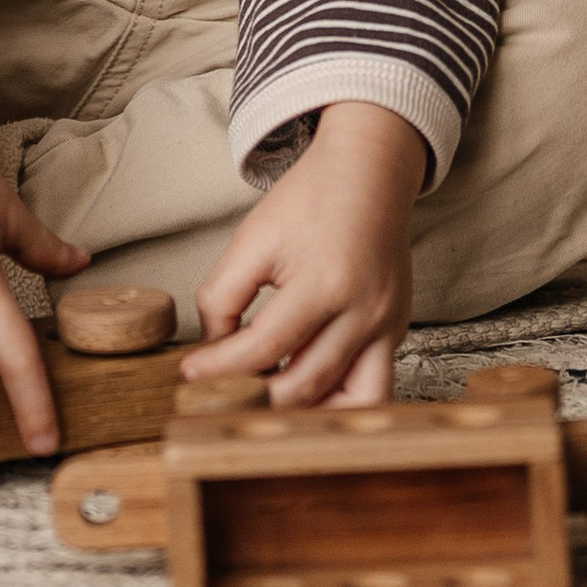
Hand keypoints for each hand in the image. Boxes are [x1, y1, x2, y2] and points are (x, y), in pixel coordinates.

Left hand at [179, 100, 425, 408]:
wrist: (369, 171)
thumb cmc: (310, 199)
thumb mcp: (253, 237)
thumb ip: (224, 296)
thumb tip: (214, 353)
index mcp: (325, 282)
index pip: (264, 348)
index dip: (219, 368)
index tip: (190, 375)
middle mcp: (364, 312)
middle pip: (305, 386)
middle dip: (255, 401)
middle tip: (220, 398)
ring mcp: (387, 326)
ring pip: (350, 402)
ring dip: (305, 415)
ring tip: (265, 408)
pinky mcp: (396, 331)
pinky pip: (374, 388)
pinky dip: (339, 402)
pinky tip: (305, 397)